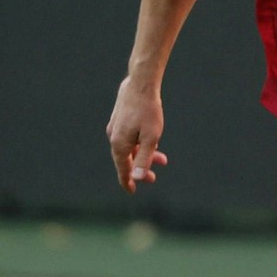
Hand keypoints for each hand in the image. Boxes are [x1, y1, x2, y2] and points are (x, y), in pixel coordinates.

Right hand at [106, 78, 169, 193]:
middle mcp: (114, 137)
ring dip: (144, 155)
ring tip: (162, 160)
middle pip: (126, 159)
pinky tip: (151, 143)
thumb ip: (144, 158)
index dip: (128, 181)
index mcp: (119, 144)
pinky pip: (129, 139)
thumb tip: (137, 178)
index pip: (123, 169)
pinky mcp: (120, 120)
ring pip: (129, 148)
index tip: (132, 191)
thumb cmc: (148, 111)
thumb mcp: (151, 137)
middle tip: (154, 178)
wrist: (140, 85)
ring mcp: (115, 128)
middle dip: (140, 169)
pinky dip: (140, 145)